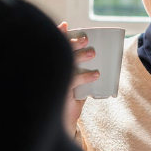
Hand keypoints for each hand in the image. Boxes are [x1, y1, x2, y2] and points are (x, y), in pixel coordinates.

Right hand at [58, 22, 99, 136]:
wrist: (61, 125)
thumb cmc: (68, 102)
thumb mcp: (75, 85)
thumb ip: (82, 73)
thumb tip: (101, 60)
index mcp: (52, 66)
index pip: (52, 47)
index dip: (57, 36)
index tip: (66, 25)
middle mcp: (50, 72)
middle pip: (58, 52)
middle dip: (71, 43)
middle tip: (85, 39)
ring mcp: (53, 83)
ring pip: (65, 64)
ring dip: (79, 56)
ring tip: (93, 53)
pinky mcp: (59, 93)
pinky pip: (72, 81)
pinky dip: (85, 76)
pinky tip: (96, 75)